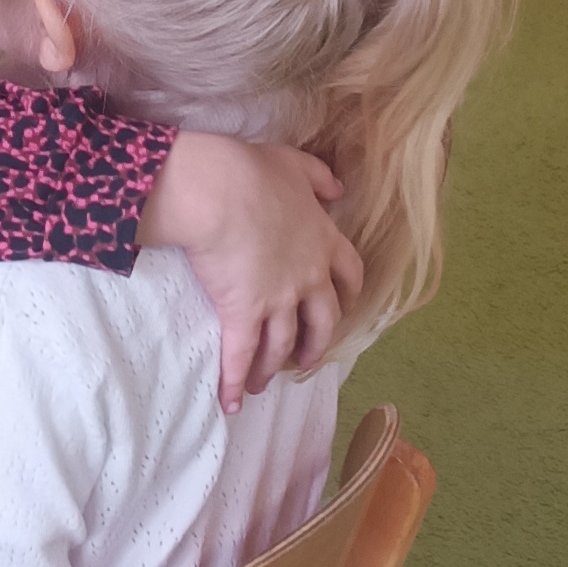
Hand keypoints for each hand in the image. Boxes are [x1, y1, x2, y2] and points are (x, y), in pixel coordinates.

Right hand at [141, 131, 363, 410]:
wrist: (218, 192)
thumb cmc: (251, 172)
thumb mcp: (294, 164)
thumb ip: (319, 177)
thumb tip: (338, 189)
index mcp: (323, 240)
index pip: (349, 274)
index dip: (348, 294)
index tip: (345, 306)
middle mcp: (308, 277)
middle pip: (323, 321)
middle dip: (316, 344)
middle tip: (307, 358)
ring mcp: (278, 300)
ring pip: (283, 343)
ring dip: (273, 366)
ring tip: (263, 383)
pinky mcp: (243, 314)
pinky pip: (241, 356)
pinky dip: (235, 382)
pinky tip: (230, 402)